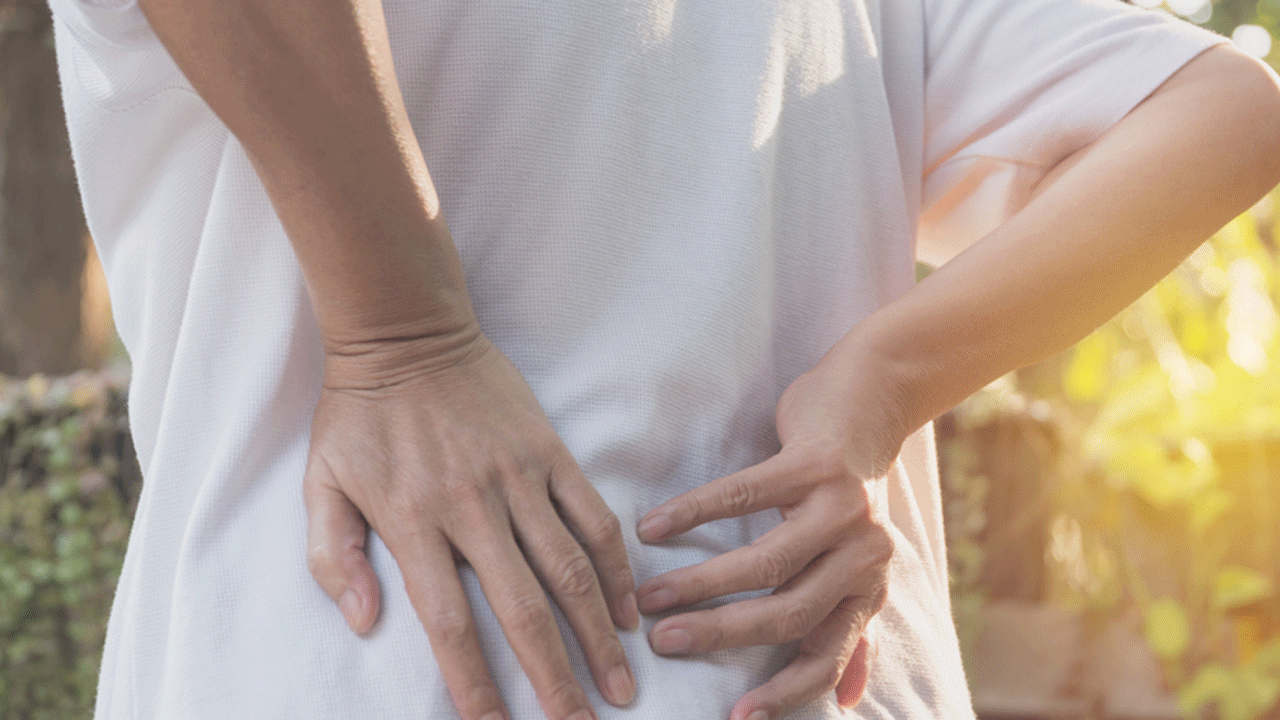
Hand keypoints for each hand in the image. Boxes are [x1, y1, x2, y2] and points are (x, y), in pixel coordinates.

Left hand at [303, 330, 639, 719]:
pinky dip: (615, 566)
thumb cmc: (359, 415)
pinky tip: (630, 608)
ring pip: (570, 568)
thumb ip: (332, 556)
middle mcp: (472, 505)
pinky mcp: (549, 451)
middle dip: (556, 679)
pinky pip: (593, 516)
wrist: (405, 332)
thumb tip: (363, 622)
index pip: (450, 624)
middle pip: (525, 608)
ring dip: (598, 634)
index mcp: (413, 521)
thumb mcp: (320, 484)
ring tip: (621, 685)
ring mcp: (518, 476)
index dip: (475, 685)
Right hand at [634, 358, 900, 719]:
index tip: (734, 715)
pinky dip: (694, 512)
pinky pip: (744, 493)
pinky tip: (654, 527)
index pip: (826, 653)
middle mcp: (863, 553)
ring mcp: (841, 507)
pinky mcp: (815, 462)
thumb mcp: (859, 560)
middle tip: (662, 642)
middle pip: (788, 613)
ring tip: (648, 595)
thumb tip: (847, 698)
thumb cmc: (849, 490)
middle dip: (720, 634)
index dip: (784, 691)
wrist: (874, 401)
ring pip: (764, 561)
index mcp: (868, 586)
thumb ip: (851, 623)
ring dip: (700, 582)